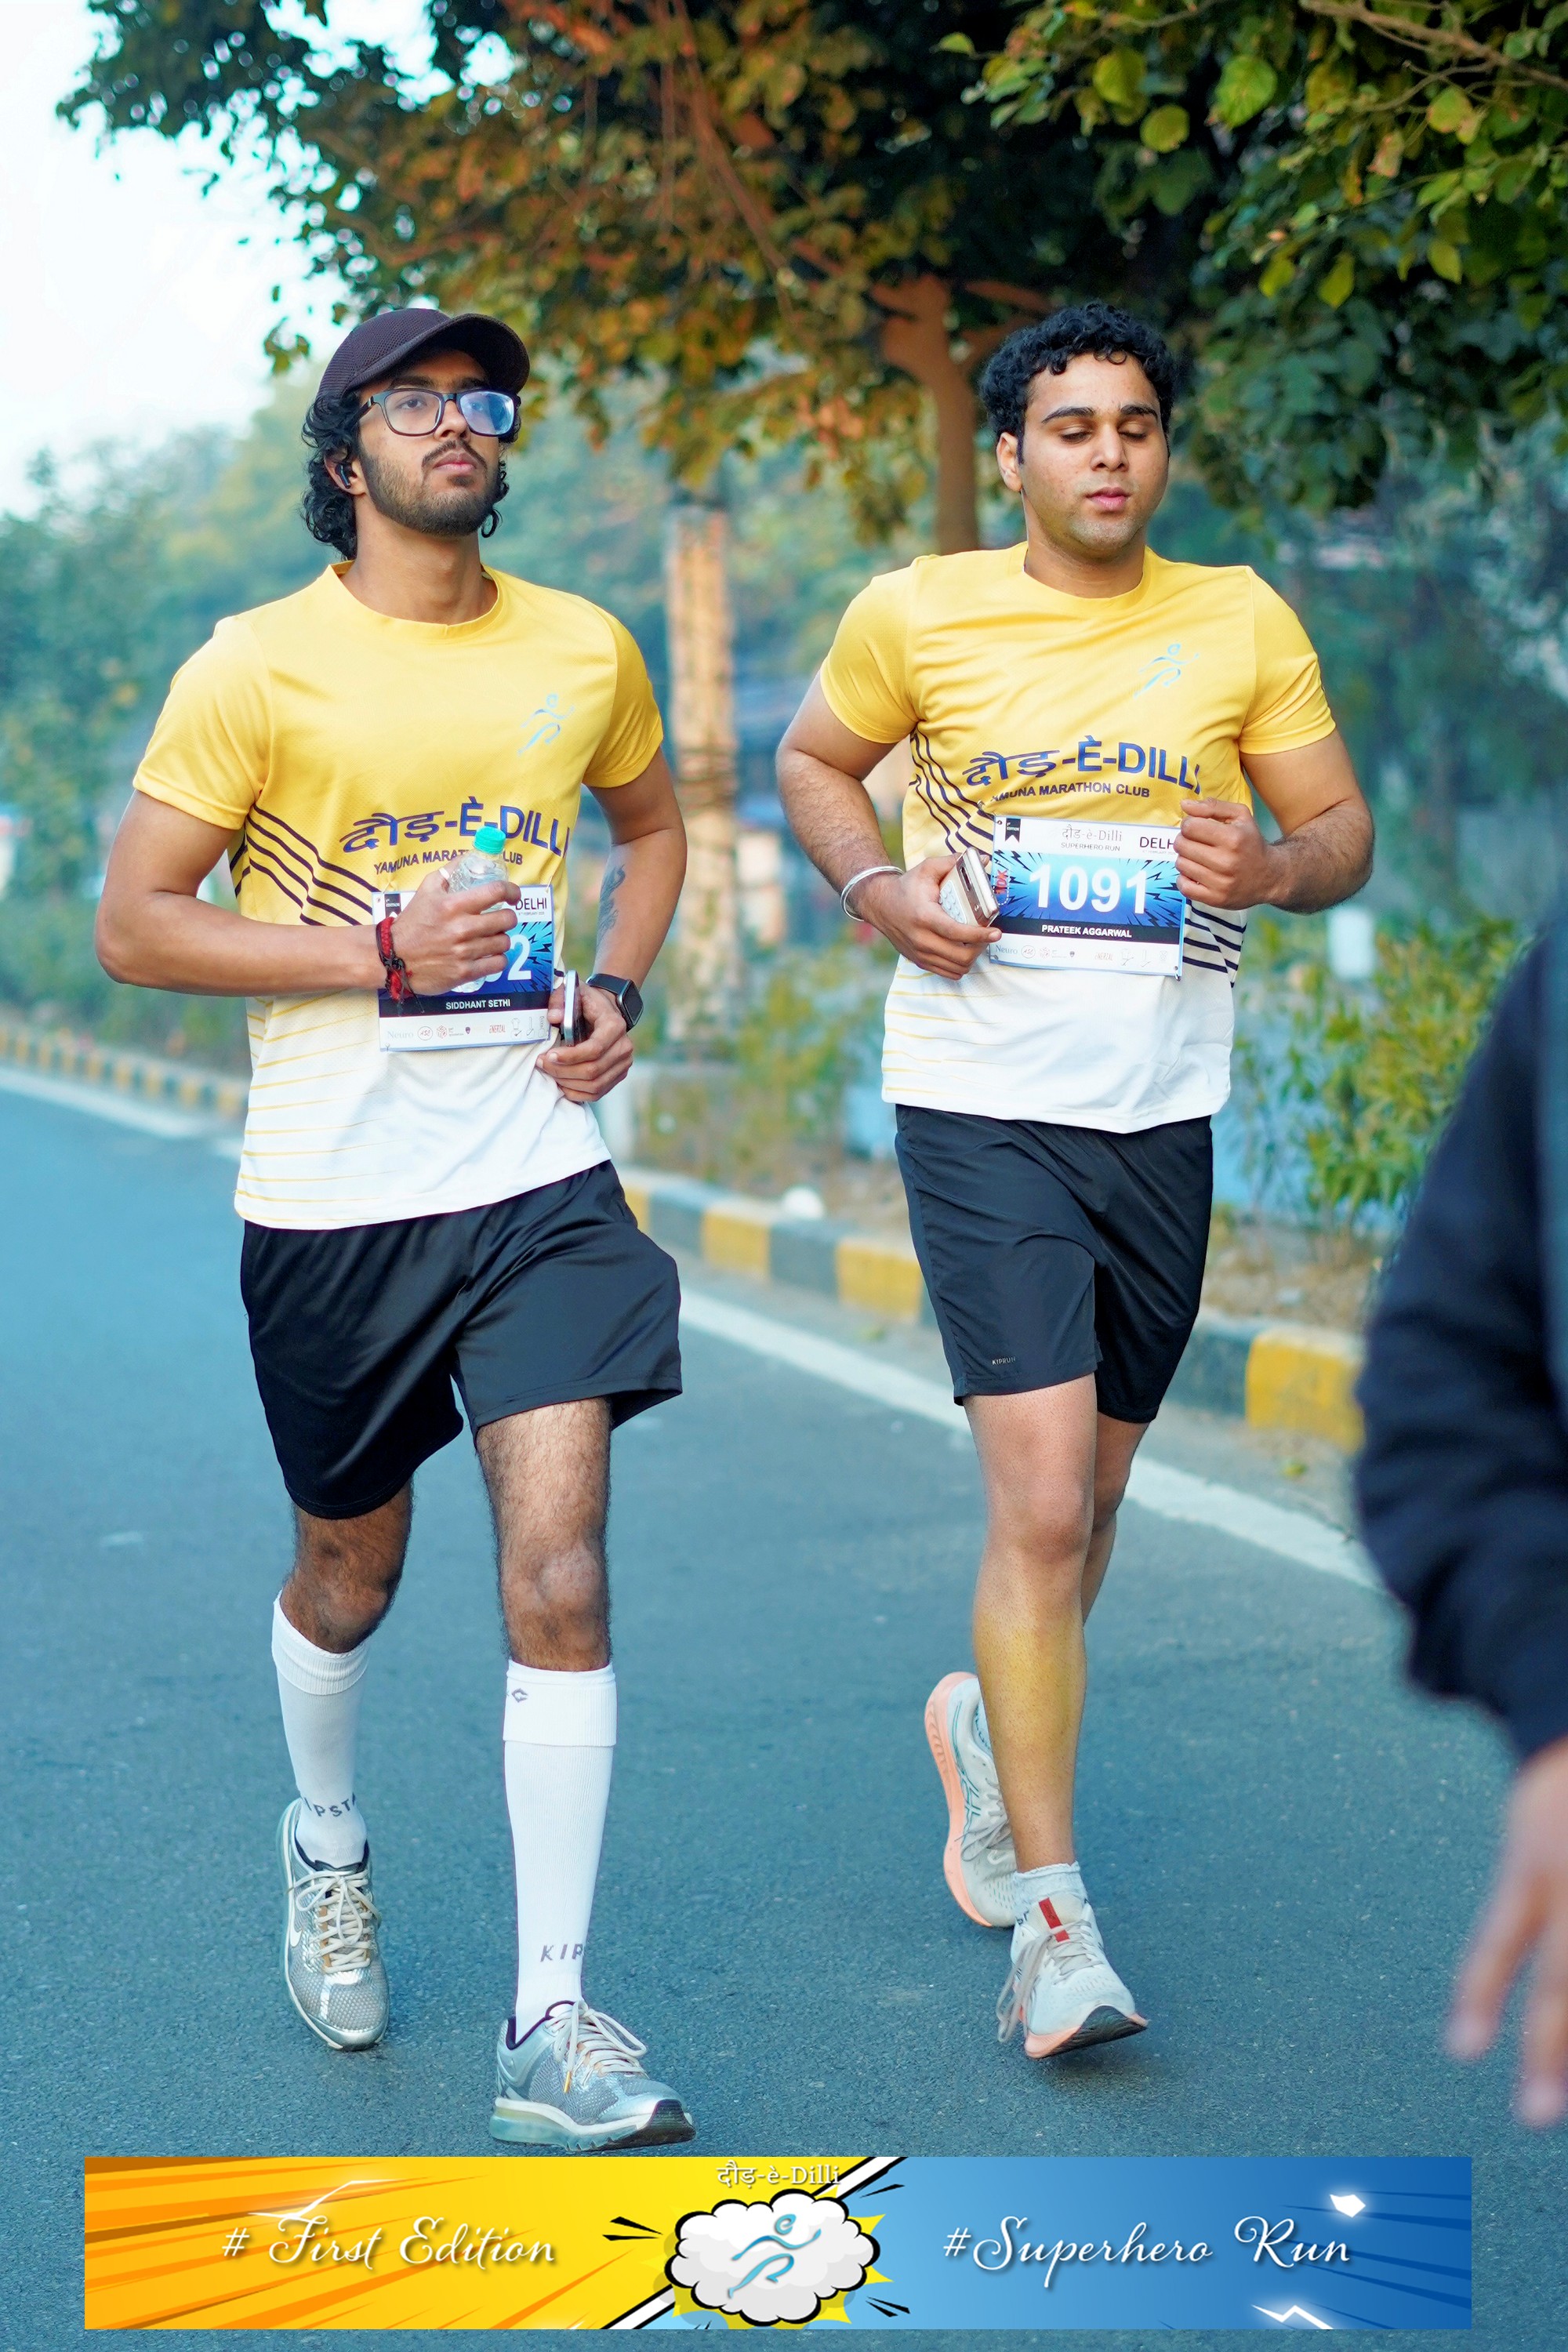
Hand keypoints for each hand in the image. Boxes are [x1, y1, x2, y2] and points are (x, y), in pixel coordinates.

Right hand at [381, 869, 519, 994]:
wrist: (393, 956)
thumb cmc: (413, 921)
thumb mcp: (427, 889)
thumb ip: (450, 872)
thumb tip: (471, 857)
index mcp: (453, 905)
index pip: (496, 892)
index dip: (512, 891)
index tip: (514, 896)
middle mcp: (461, 928)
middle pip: (506, 919)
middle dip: (507, 917)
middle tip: (500, 919)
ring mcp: (464, 952)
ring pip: (504, 942)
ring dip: (501, 938)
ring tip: (491, 937)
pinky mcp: (465, 973)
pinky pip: (498, 963)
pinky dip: (497, 958)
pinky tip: (489, 954)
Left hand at [540, 981, 631, 1102]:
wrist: (607, 1009)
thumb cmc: (587, 1002)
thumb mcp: (572, 992)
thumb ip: (560, 1000)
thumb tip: (553, 1018)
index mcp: (615, 1025)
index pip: (594, 1049)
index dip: (570, 1057)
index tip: (548, 1056)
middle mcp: (624, 1047)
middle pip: (593, 1070)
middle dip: (563, 1071)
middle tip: (542, 1064)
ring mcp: (623, 1064)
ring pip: (594, 1085)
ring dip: (568, 1083)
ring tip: (550, 1072)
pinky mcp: (618, 1075)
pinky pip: (597, 1093)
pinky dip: (577, 1092)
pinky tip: (562, 1082)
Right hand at [858, 855, 997, 978]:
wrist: (880, 905)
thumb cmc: (906, 887)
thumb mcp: (927, 869)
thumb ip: (952, 863)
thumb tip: (982, 859)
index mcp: (924, 916)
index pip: (956, 932)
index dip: (979, 935)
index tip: (996, 934)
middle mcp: (921, 939)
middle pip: (960, 956)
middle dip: (981, 947)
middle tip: (988, 936)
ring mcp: (920, 953)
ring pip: (956, 968)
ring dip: (972, 957)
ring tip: (977, 943)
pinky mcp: (919, 961)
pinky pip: (947, 973)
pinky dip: (960, 966)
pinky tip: (964, 952)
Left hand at [1176, 798, 1282, 909]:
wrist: (1270, 876)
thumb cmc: (1251, 842)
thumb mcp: (1240, 816)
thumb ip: (1212, 806)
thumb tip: (1184, 805)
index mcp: (1232, 838)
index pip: (1190, 827)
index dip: (1189, 824)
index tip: (1197, 828)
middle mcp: (1226, 861)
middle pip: (1182, 845)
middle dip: (1185, 840)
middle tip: (1196, 842)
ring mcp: (1220, 882)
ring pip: (1181, 864)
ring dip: (1185, 858)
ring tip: (1198, 857)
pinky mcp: (1215, 899)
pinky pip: (1183, 886)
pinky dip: (1184, 878)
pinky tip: (1196, 873)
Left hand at [1447, 1733, 1567, 2126]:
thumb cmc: (1559, 1814)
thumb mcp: (1529, 1851)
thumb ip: (1523, 1916)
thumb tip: (1511, 2027)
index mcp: (1533, 1864)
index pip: (1502, 1937)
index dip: (1480, 1991)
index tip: (1459, 2051)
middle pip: (1562, 1974)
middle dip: (1548, 2050)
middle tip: (1532, 2117)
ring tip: (1563, 2099)